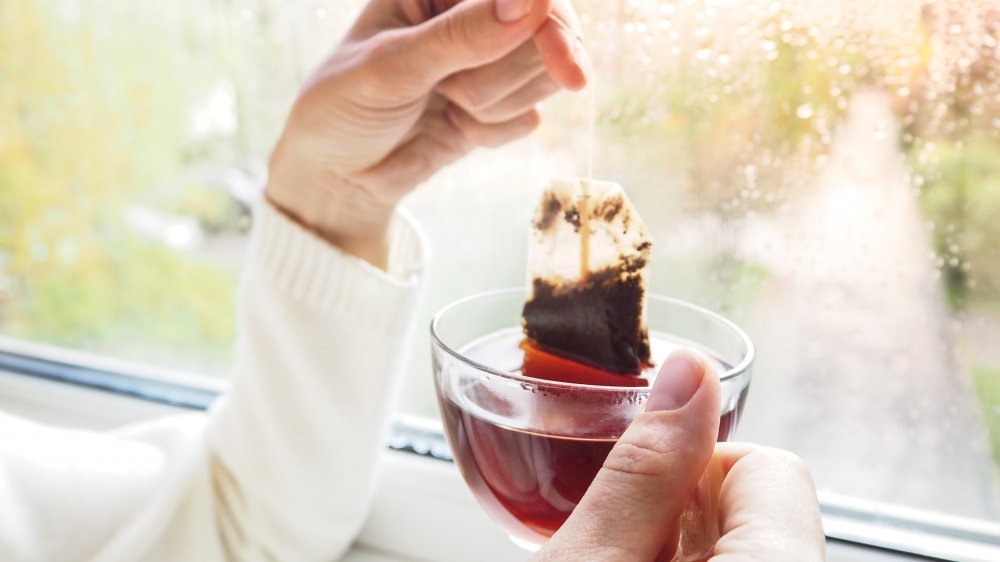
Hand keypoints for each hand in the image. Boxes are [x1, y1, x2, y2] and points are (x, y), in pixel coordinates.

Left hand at [266, 0, 587, 267]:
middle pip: (546, 30)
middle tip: (453, 93)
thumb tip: (532, 1)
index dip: (545, 19)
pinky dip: (493, 131)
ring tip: (444, 105)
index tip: (562, 60)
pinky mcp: (501, 105)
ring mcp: (492, 59)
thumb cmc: (342, 106)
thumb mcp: (390, 67)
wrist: (337, 176)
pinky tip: (455, 127)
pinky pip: (531, 118)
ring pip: (544, 75)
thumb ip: (460, 35)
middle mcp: (473, 13)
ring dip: (494, 103)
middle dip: (502, 73)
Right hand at [532, 352, 824, 561]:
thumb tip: (688, 368)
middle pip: (759, 503)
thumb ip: (644, 466)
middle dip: (685, 511)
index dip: (687, 471)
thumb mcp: (591, 561)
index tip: (635, 509)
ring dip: (686, 546)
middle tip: (622, 548)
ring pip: (748, 542)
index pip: (765, 464)